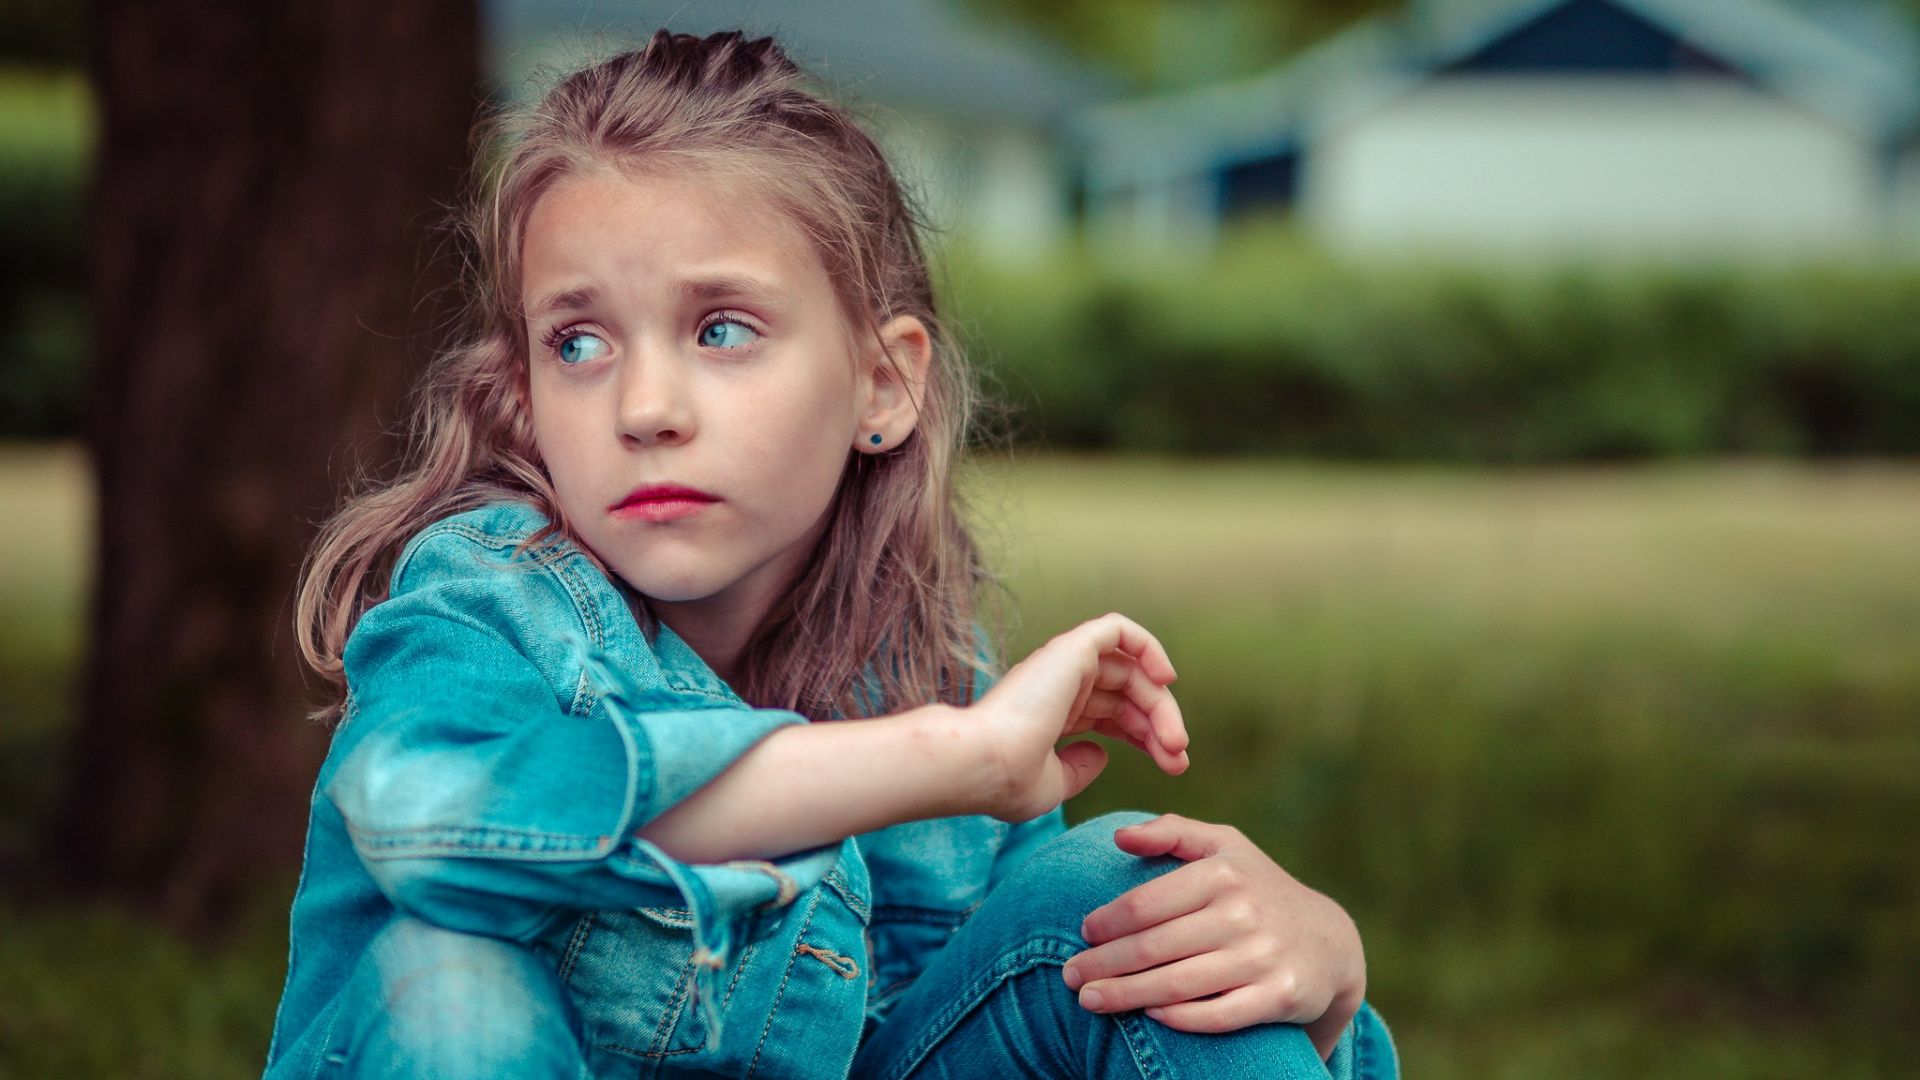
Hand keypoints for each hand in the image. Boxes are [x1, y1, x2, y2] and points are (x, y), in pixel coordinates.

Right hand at [971, 613, 1188, 821]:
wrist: (983, 764)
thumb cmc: (1006, 781)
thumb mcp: (1052, 784)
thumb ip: (1078, 769)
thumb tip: (1101, 753)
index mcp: (1053, 715)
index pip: (1113, 714)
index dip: (1147, 737)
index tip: (1172, 766)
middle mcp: (1059, 685)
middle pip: (1128, 694)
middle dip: (1160, 725)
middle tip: (1179, 758)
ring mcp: (1063, 665)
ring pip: (1130, 669)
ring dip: (1161, 703)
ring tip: (1175, 741)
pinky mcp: (1071, 648)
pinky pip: (1118, 630)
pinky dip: (1148, 646)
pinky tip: (1166, 679)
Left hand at [1060, 814, 1364, 1058]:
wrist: (1329, 941)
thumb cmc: (1257, 888)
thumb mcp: (1224, 846)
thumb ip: (1171, 833)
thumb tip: (1119, 836)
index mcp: (1222, 873)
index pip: (1147, 903)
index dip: (1107, 922)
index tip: (1083, 934)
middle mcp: (1243, 913)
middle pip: (1154, 946)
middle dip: (1104, 964)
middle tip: (1070, 977)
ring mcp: (1262, 957)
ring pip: (1178, 983)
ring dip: (1126, 995)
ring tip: (1090, 1001)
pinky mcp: (1279, 997)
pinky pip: (1219, 1014)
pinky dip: (1180, 1018)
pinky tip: (1149, 1016)